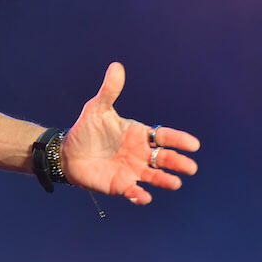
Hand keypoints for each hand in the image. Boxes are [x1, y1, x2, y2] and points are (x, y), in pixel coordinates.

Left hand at [62, 61, 199, 203]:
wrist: (68, 152)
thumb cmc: (86, 130)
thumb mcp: (97, 109)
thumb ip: (109, 91)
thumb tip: (116, 66)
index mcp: (139, 135)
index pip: (164, 137)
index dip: (179, 140)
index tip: (193, 144)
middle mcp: (141, 154)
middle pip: (165, 158)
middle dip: (178, 163)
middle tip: (190, 167)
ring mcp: (133, 171)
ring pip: (155, 177)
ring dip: (166, 181)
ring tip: (175, 183)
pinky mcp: (121, 185)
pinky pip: (134, 192)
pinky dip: (140, 196)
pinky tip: (143, 196)